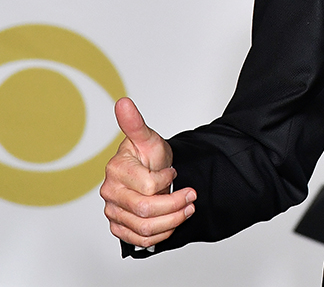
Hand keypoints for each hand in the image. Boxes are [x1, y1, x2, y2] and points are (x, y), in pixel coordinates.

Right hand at [100, 97, 195, 247]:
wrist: (149, 170)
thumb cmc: (148, 154)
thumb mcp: (148, 137)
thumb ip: (135, 123)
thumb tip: (123, 102)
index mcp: (116, 170)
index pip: (148, 186)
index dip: (167, 180)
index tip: (174, 172)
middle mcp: (110, 192)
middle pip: (146, 210)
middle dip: (175, 205)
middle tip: (192, 196)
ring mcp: (113, 211)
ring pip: (144, 228)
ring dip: (172, 221)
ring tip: (187, 209)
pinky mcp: (118, 226)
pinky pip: (138, 240)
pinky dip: (160, 235)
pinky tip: (172, 223)